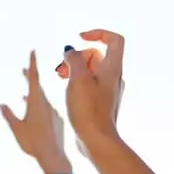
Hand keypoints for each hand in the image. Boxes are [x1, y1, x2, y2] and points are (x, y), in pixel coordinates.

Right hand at [0, 51, 70, 173]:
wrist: (54, 156)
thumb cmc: (34, 142)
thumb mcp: (17, 128)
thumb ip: (10, 116)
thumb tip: (2, 104)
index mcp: (37, 102)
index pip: (35, 78)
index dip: (33, 63)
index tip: (33, 50)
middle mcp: (47, 104)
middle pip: (38, 87)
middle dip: (30, 78)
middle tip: (24, 69)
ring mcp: (53, 112)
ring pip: (42, 99)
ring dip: (33, 95)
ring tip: (23, 94)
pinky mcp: (57, 121)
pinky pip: (46, 110)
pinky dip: (38, 108)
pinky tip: (33, 114)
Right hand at [57, 29, 126, 152]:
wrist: (96, 140)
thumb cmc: (88, 111)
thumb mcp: (77, 79)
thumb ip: (73, 60)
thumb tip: (70, 51)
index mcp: (112, 68)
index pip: (114, 39)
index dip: (98, 33)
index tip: (81, 38)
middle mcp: (113, 77)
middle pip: (97, 55)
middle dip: (77, 56)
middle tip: (62, 68)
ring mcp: (108, 90)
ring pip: (91, 70)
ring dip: (75, 69)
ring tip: (60, 77)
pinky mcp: (101, 102)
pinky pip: (90, 84)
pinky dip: (78, 82)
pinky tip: (66, 90)